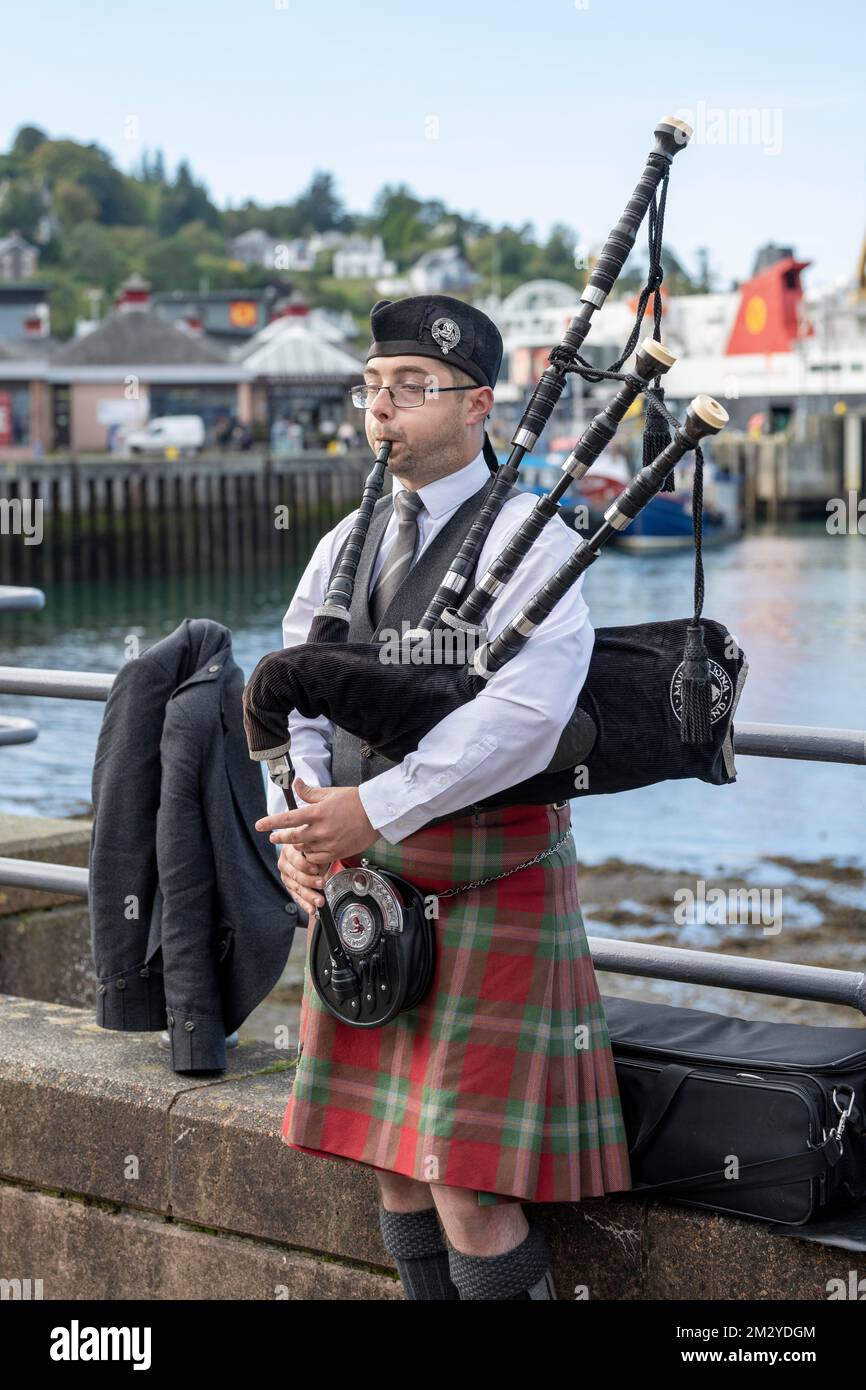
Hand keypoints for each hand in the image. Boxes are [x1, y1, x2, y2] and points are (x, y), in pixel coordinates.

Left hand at [255, 777, 380, 863]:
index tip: (259, 825)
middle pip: (292, 838)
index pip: (288, 818)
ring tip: (298, 842)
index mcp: (317, 812)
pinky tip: (311, 851)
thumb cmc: (354, 801)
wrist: (376, 814)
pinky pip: (316, 859)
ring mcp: (328, 843)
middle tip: (274, 838)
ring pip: (304, 850)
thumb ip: (309, 793)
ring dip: (298, 846)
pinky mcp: (336, 853)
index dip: (271, 822)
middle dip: (280, 838)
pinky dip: (311, 856)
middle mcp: (321, 830)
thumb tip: (295, 783)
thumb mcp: (330, 793)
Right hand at [275, 842, 331, 917]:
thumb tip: (320, 861)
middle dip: (310, 881)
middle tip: (322, 884)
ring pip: (296, 887)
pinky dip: (305, 904)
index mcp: (289, 850)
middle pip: (296, 874)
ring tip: (319, 901)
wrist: (306, 850)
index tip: (316, 869)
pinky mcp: (289, 886)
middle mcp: (284, 863)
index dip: (305, 865)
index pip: (295, 859)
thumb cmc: (311, 847)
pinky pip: (296, 896)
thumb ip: (315, 852)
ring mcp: (285, 876)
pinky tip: (311, 909)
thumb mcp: (313, 845)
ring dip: (309, 896)